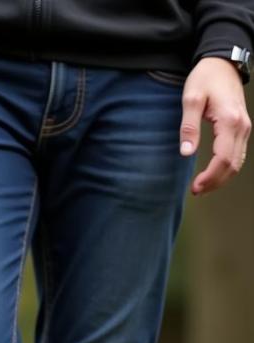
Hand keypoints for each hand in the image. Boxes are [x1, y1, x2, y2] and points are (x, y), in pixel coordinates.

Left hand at [179, 57, 251, 194]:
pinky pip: (238, 154)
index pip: (223, 158)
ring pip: (238, 162)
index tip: (195, 187)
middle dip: (215, 182)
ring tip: (202, 187)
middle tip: (196, 191)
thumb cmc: (205, 77)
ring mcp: (244, 127)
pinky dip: (227, 168)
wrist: (222, 62)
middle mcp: (242, 126)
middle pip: (233, 164)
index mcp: (229, 121)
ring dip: (221, 178)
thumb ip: (188, 126)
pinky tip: (213, 174)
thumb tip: (186, 152)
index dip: (210, 177)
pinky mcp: (241, 127)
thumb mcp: (191, 99)